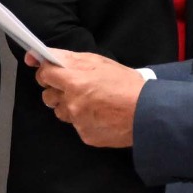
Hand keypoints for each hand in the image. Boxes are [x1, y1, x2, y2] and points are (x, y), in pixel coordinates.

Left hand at [30, 49, 144, 147]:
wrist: (147, 113)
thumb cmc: (127, 85)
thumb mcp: (99, 62)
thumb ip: (70, 59)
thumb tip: (45, 57)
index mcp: (74, 81)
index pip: (45, 74)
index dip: (46, 72)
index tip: (49, 72)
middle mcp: (72, 102)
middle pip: (48, 96)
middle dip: (58, 91)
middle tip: (76, 87)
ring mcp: (78, 121)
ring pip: (61, 112)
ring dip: (70, 106)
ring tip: (92, 102)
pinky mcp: (85, 135)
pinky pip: (76, 125)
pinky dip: (84, 120)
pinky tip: (100, 115)